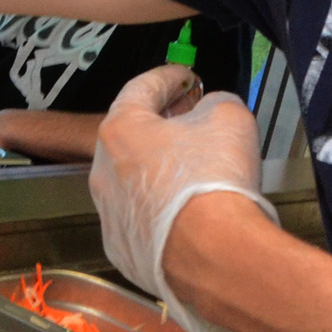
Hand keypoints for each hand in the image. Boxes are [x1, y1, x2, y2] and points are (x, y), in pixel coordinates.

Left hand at [89, 64, 273, 331]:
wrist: (211, 254)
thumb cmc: (213, 180)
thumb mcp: (229, 118)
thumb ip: (215, 103)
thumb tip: (211, 110)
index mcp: (120, 130)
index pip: (141, 89)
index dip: (169, 77)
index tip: (185, 77)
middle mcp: (103, 171)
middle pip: (132, 137)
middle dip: (162, 125)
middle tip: (191, 120)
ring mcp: (109, 214)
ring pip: (134, 181)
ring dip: (160, 170)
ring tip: (194, 169)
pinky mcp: (122, 249)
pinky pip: (142, 219)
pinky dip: (161, 210)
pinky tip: (188, 213)